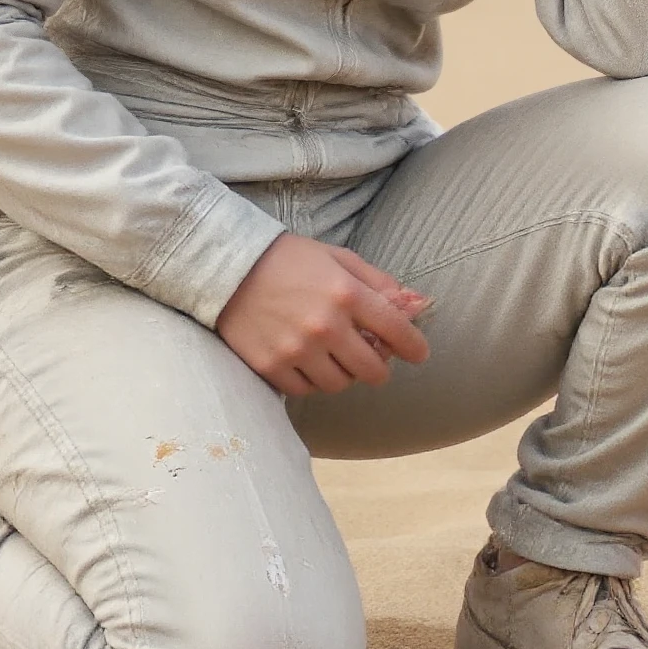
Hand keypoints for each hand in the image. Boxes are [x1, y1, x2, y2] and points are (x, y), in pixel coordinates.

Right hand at [213, 234, 431, 396]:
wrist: (227, 267)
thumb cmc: (289, 260)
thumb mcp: (338, 258)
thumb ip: (377, 282)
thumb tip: (413, 304)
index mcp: (346, 293)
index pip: (397, 331)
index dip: (415, 347)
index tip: (419, 353)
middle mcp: (325, 325)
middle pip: (372, 370)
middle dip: (378, 367)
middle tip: (372, 359)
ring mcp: (297, 349)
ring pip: (340, 384)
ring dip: (344, 374)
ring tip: (335, 357)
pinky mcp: (271, 366)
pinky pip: (306, 390)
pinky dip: (312, 381)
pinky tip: (308, 362)